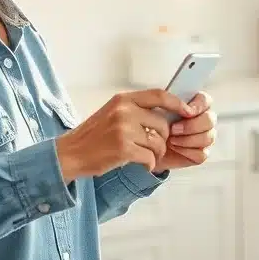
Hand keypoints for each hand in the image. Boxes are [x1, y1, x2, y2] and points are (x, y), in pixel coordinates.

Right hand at [55, 89, 197, 181]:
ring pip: (158, 142)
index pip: (159, 95)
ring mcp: (123, 130)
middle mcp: (124, 111)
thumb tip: (165, 113)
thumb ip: (135, 110)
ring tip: (144, 155)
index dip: (177, 103)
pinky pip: (150, 158)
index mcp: (122, 99)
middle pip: (162, 123)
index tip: (187, 112)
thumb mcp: (112, 112)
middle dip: (164, 138)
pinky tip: (140, 163)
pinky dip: (148, 164)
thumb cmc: (93, 136)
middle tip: (154, 146)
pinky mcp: (123, 149)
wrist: (71, 153)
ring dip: (155, 153)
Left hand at [153, 92, 215, 172]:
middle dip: (192, 126)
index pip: (206, 100)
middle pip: (210, 120)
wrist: (144, 146)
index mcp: (194, 104)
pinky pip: (202, 154)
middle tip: (173, 129)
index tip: (186, 112)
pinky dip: (187, 151)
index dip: (199, 106)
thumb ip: (166, 100)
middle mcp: (202, 120)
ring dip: (188, 139)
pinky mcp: (200, 154)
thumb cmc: (151, 123)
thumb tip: (182, 105)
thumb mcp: (152, 107)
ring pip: (208, 138)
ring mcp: (203, 137)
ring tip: (170, 140)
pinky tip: (174, 148)